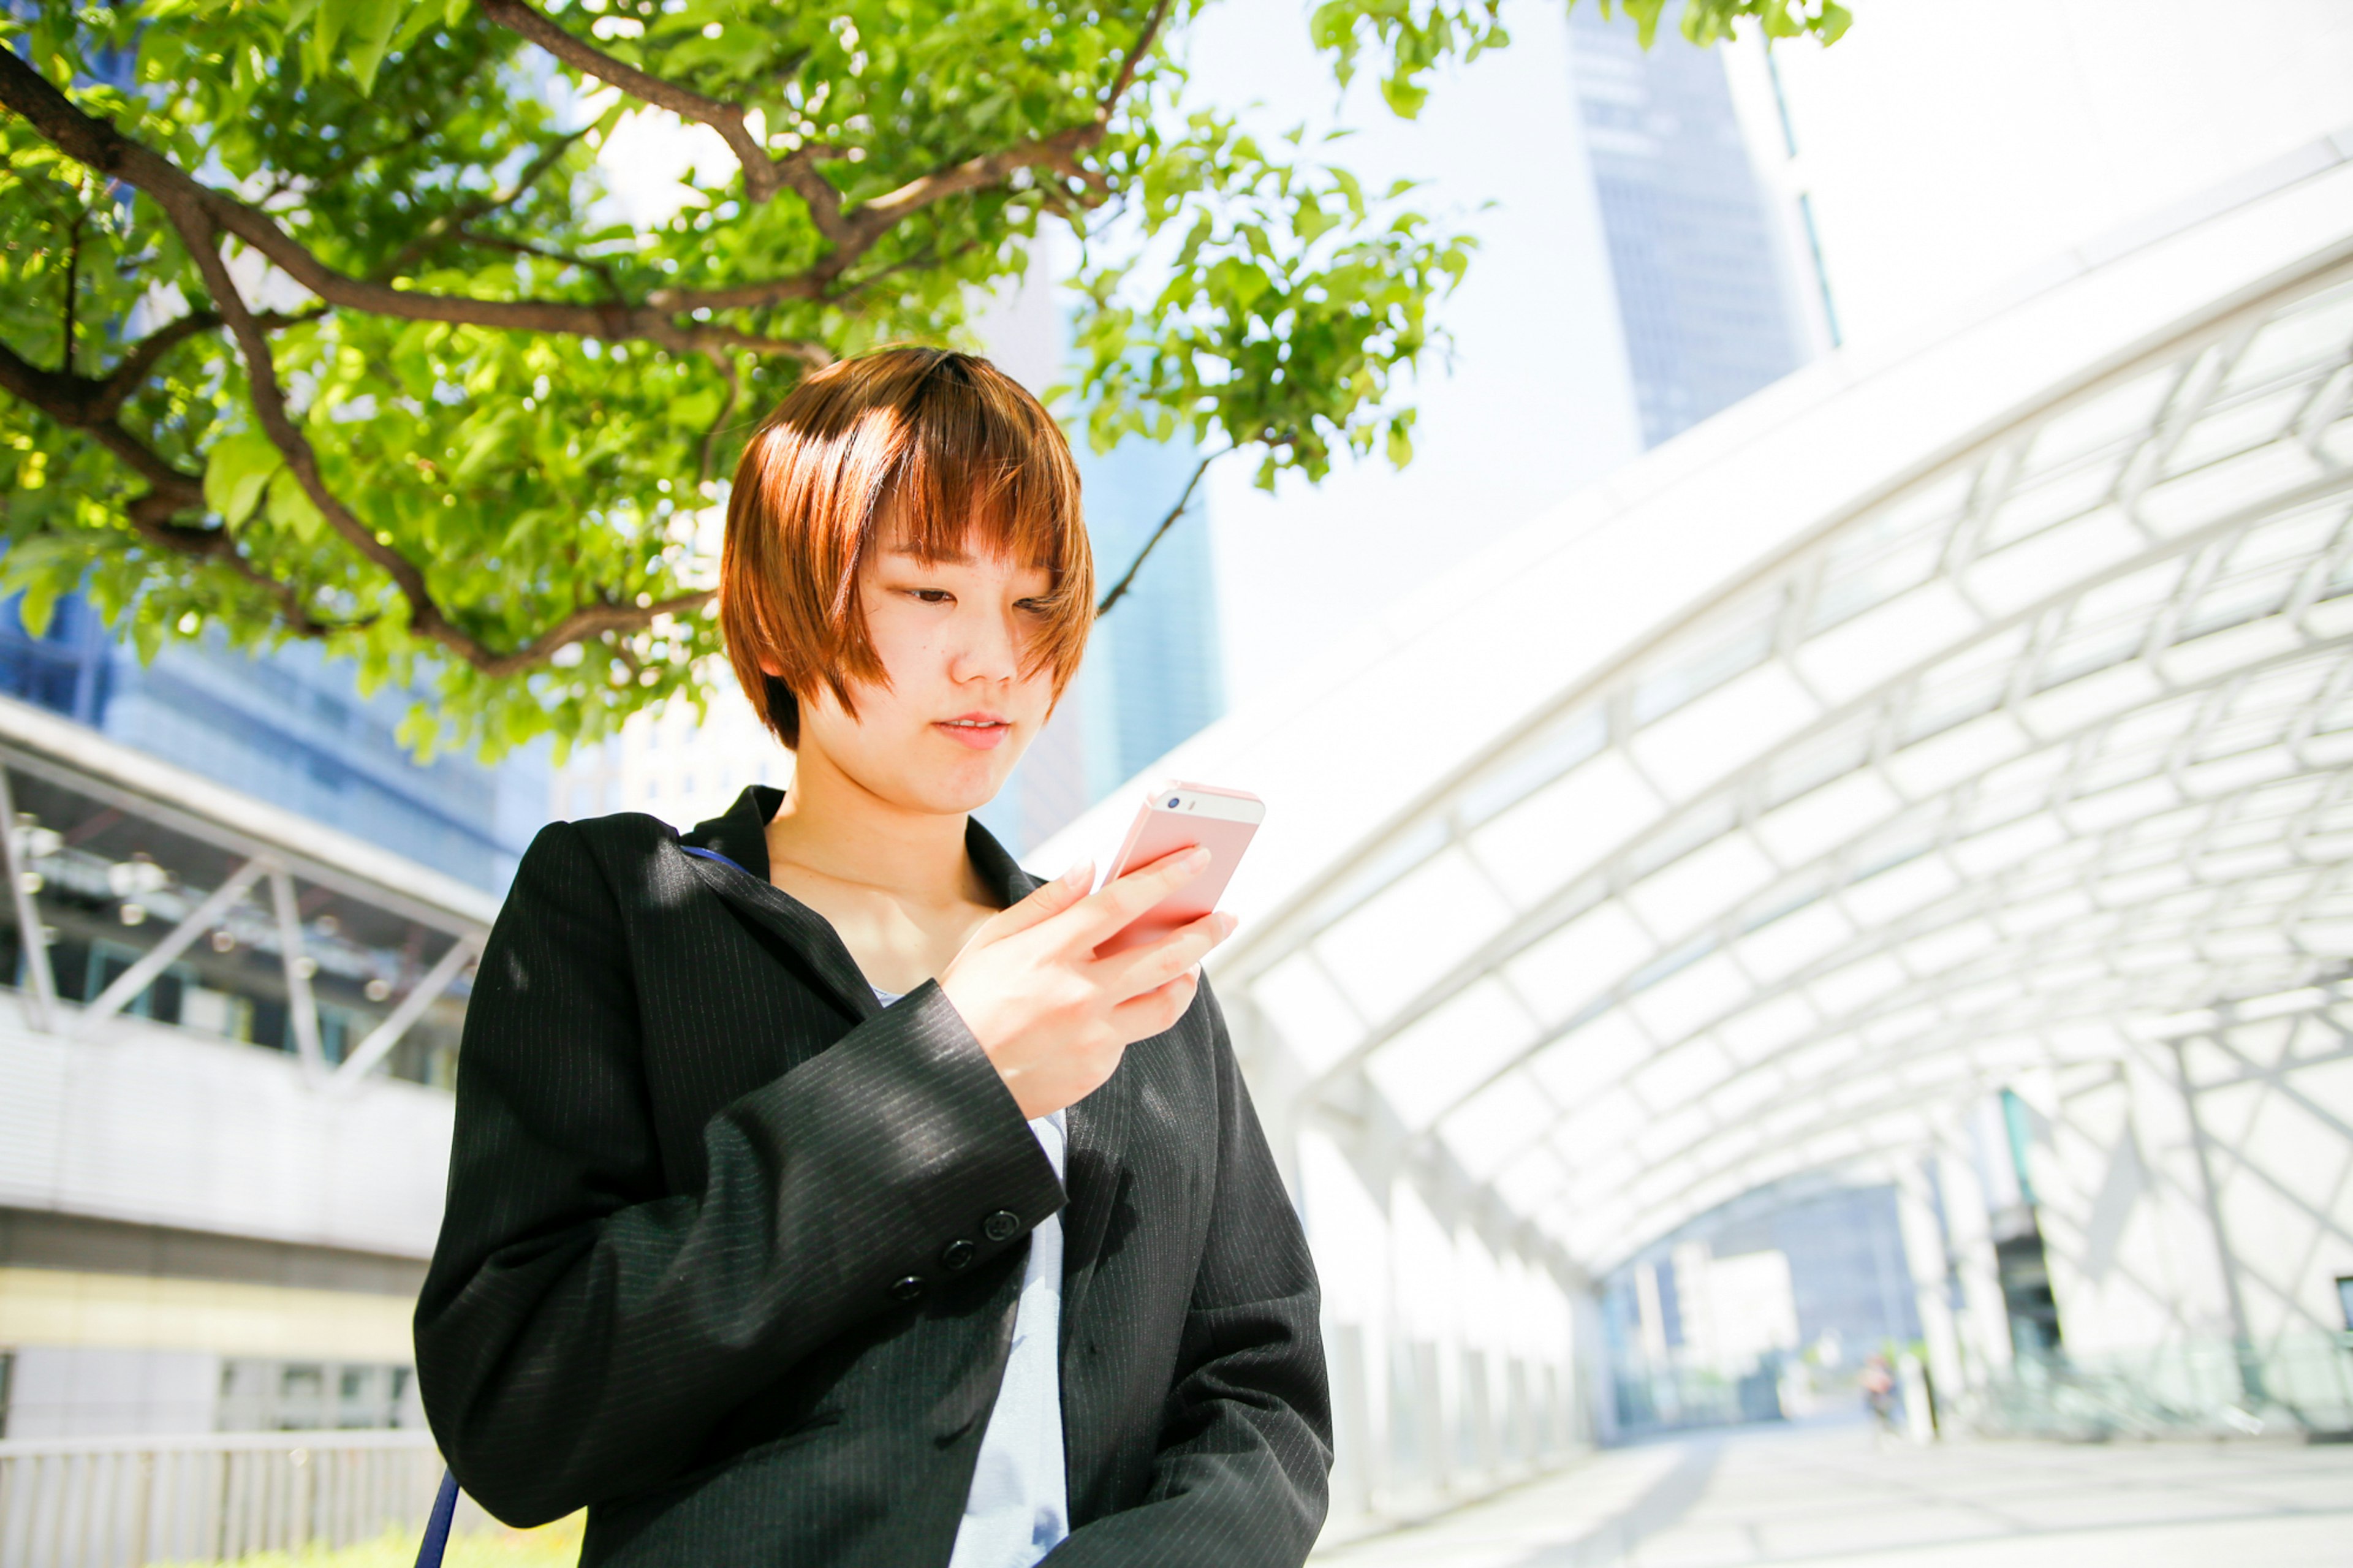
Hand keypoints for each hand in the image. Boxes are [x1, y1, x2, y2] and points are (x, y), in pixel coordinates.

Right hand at [939, 846, 1235, 1118]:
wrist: (952, 1084)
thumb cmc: (966, 1003)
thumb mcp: (992, 941)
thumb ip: (1045, 903)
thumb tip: (1088, 867)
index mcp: (1048, 952)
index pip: (1123, 903)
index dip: (1166, 876)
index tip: (1198, 858)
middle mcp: (1078, 993)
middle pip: (1166, 955)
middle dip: (1206, 930)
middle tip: (1225, 916)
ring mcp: (1093, 1035)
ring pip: (1167, 1003)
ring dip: (1188, 978)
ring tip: (1193, 965)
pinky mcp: (1097, 1068)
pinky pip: (1130, 1036)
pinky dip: (1130, 1017)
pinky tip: (1115, 1009)